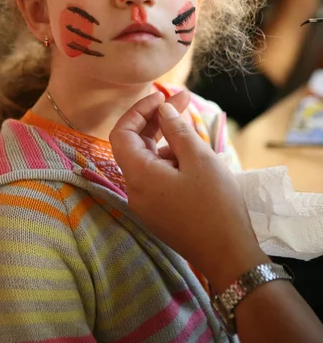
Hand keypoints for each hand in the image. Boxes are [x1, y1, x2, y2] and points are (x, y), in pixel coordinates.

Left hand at [110, 92, 267, 291]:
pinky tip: (195, 160)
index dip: (140, 110)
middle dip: (158, 120)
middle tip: (184, 100)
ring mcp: (145, 204)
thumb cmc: (216, 204)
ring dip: (167, 142)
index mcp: (138, 175)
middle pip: (135, 145)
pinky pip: (157, 178)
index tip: (163, 96)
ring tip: (196, 136)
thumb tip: (163, 109)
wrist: (229, 255)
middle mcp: (134, 190)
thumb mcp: (199, 159)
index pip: (122, 132)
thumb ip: (177, 129)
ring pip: (148, 161)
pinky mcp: (158, 212)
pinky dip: (171, 161)